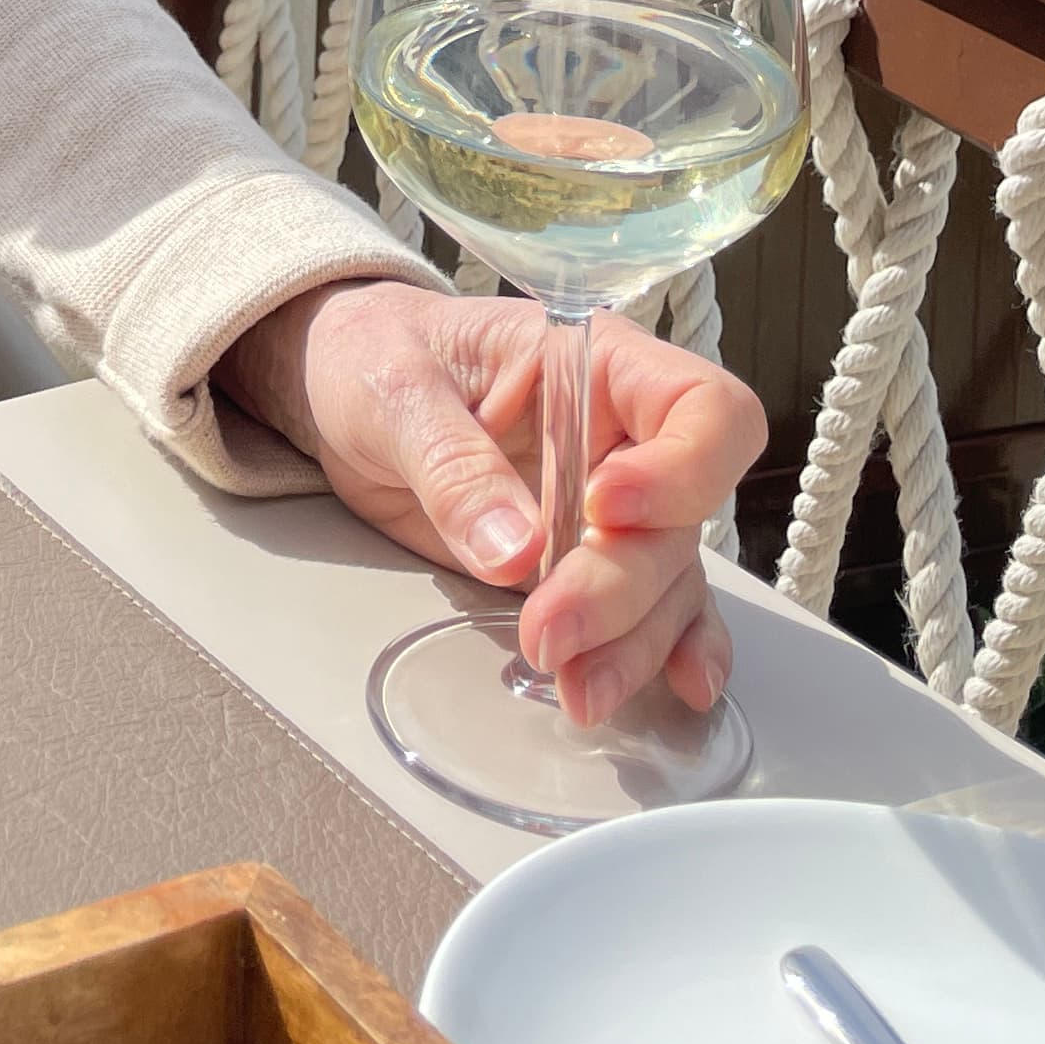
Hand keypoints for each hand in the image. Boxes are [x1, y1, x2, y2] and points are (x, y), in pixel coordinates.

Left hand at [222, 280, 767, 727]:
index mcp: (598, 362)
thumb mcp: (395, 389)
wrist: (342, 388)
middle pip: (680, 521)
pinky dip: (664, 649)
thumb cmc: (376, 354)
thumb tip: (515, 551)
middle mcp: (624, 436)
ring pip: (668, 580)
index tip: (601, 508)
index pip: (702, 410)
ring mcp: (610, 505)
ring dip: (633, 642)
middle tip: (547, 632)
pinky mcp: (585, 560)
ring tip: (575, 688)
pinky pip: (654, 608)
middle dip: (621, 587)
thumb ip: (454, 462)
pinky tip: (674, 686)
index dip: (681, 469)